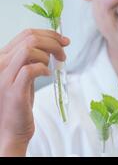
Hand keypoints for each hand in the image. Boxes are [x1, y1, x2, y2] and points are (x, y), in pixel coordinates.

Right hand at [0, 29, 69, 155]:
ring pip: (30, 49)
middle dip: (53, 41)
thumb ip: (31, 60)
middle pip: (30, 38)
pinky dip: (44, 68)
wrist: (10, 130)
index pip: (25, 34)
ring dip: (49, 53)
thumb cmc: (18, 104)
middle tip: (64, 51)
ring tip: (56, 64)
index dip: (49, 34)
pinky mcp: (13, 90)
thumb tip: (52, 44)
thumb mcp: (23, 76)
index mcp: (3, 58)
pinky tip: (48, 74)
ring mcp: (4, 76)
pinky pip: (31, 69)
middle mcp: (0, 64)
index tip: (63, 40)